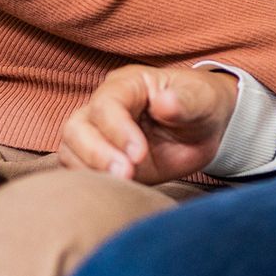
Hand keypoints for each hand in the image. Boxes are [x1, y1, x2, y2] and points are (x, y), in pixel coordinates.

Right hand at [56, 65, 238, 184]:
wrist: (205, 128)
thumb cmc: (200, 104)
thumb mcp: (201, 99)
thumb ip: (184, 102)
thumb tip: (164, 103)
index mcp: (127, 85)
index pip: (105, 105)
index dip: (117, 130)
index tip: (139, 155)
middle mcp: (105, 107)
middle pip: (76, 127)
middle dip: (96, 153)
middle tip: (127, 174)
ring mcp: (100, 135)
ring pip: (71, 150)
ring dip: (91, 170)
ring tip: (124, 183)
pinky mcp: (102, 161)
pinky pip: (79, 172)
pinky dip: (91, 182)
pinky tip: (117, 190)